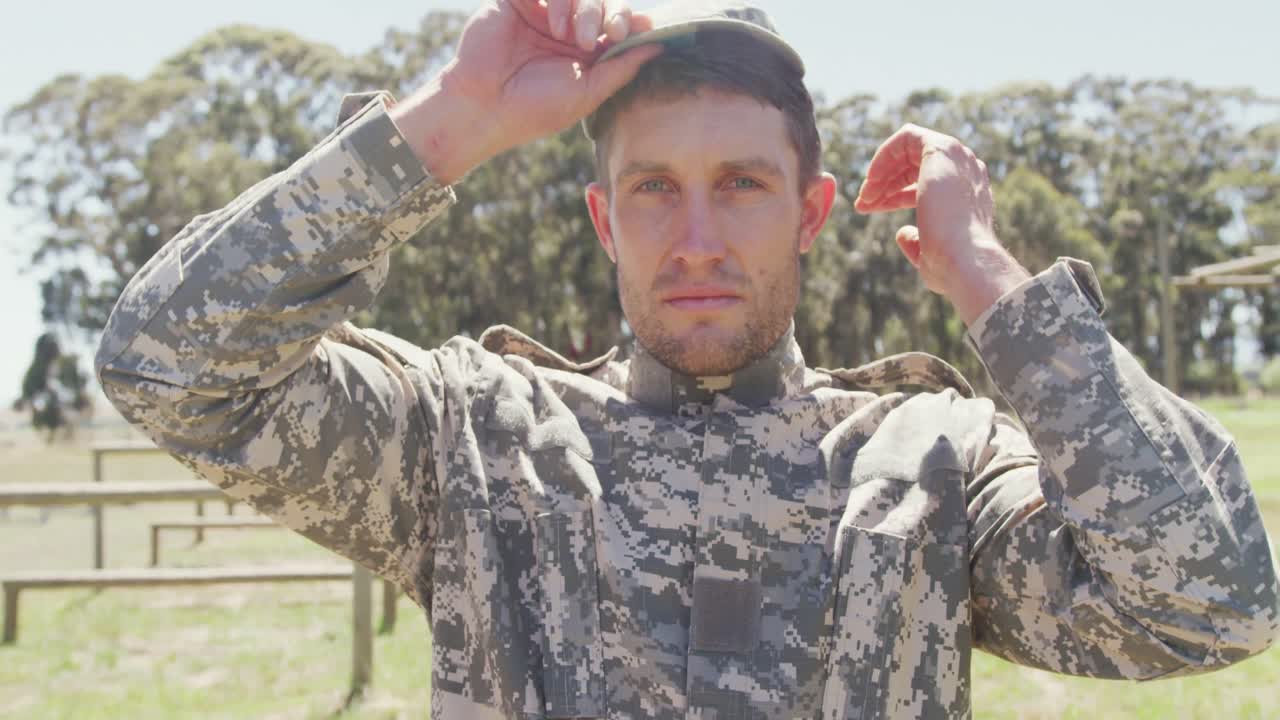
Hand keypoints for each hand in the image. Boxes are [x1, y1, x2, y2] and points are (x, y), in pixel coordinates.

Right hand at [391, 0, 660, 182]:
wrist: (484, 106)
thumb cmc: (535, 108)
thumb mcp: (588, 92)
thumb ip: (623, 66)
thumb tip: (660, 44)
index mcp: (587, 52)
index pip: (619, 22)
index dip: (630, 21)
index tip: (634, 30)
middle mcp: (568, 28)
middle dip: (607, 13)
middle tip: (594, 38)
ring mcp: (542, 11)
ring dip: (584, 7)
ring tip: (569, 36)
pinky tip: (552, 24)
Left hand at [853, 124, 1028, 324]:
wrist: (964, 260)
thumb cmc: (950, 264)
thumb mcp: (931, 253)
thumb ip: (917, 240)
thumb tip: (902, 234)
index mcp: (967, 193)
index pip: (926, 182)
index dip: (895, 193)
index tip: (872, 208)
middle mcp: (966, 171)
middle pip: (915, 163)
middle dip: (884, 182)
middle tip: (863, 202)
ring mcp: (957, 158)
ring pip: (909, 149)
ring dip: (881, 171)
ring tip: (865, 197)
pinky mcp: (942, 149)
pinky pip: (907, 136)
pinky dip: (884, 155)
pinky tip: (872, 180)